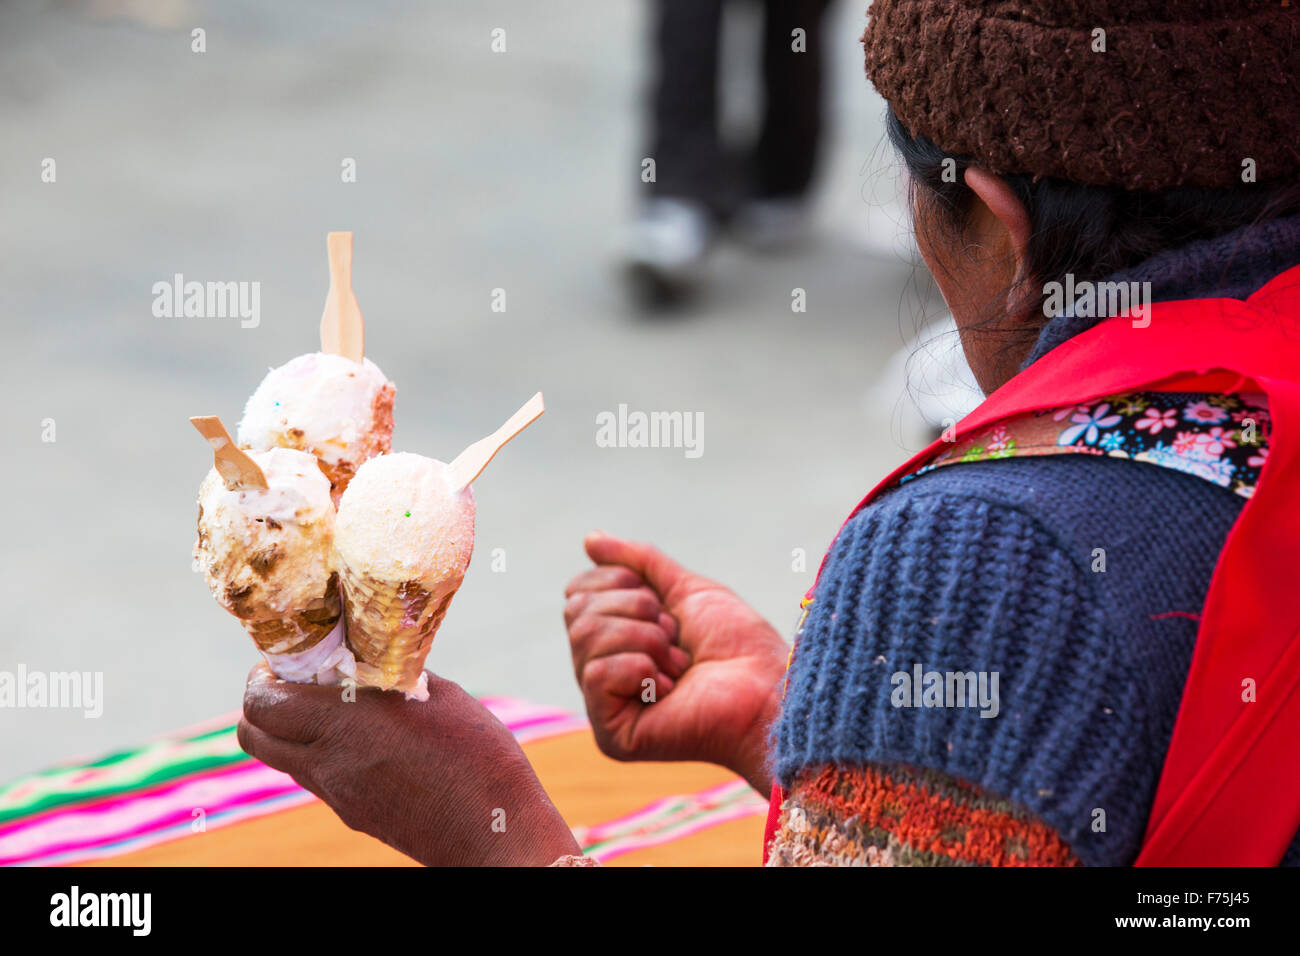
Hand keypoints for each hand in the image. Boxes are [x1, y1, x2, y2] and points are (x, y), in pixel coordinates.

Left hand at [237, 664, 580, 865]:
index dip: (262, 675)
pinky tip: (363, 738)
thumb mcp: (438, 695)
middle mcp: (329, 762)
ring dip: (290, 728)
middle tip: (294, 680)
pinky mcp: (352, 813)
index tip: (284, 659)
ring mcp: (338, 794)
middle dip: (263, 701)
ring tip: (333, 706)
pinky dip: (320, 751)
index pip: (262, 701)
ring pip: (282, 757)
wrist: (492, 830)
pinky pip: (314, 777)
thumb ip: (392, 674)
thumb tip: (370, 655)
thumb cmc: (477, 756)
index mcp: (346, 724)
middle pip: (254, 733)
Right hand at [565, 531, 788, 793]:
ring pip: (586, 636)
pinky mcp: (611, 736)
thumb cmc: (738, 644)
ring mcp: (603, 707)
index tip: (664, 605)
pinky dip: (641, 668)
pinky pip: (597, 672)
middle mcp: (601, 673)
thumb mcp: (685, 589)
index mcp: (614, 640)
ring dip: (646, 638)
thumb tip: (590, 539)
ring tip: (678, 663)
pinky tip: (670, 688)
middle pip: (577, 611)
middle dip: (636, 610)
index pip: (577, 592)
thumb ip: (638, 563)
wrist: (768, 688)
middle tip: (675, 636)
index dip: (619, 582)